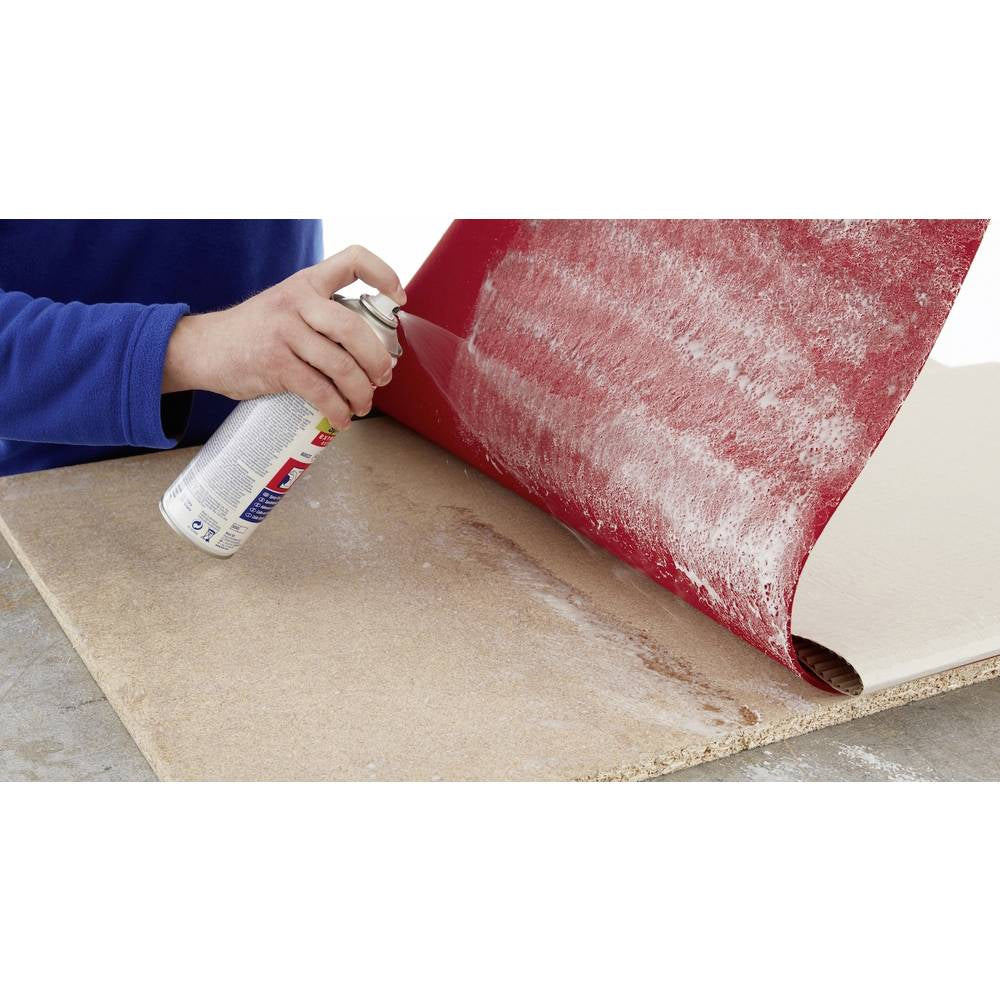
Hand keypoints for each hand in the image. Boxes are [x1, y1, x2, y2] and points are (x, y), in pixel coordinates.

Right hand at [162, 244, 405, 429]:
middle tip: (383, 377)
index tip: (399, 298)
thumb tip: (367, 350)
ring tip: (363, 404)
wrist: (202, 348)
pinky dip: (337, 409)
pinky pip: (319, 390)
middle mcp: (298, 302)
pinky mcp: (276, 364)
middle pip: (355, 329)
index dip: (383, 274)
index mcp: (306, 283)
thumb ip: (319, 317)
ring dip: (361, 392)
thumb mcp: (285, 307)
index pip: (352, 260)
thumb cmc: (253, 333)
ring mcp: (286, 332)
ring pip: (341, 365)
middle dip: (377, 360)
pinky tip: (341, 418)